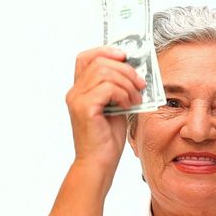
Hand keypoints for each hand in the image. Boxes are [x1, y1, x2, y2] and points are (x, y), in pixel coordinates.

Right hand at [66, 47, 145, 174]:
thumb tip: (136, 71)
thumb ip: (118, 88)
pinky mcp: (85, 108)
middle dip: (126, 70)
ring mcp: (77, 100)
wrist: (99, 164)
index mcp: (80, 90)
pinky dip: (123, 94)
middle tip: (141, 84)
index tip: (125, 57)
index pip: (86, 57)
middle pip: (100, 62)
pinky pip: (107, 87)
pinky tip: (128, 106)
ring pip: (105, 72)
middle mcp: (75, 92)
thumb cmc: (106, 139)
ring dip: (127, 83)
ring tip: (136, 99)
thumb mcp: (116, 107)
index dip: (106, 51)